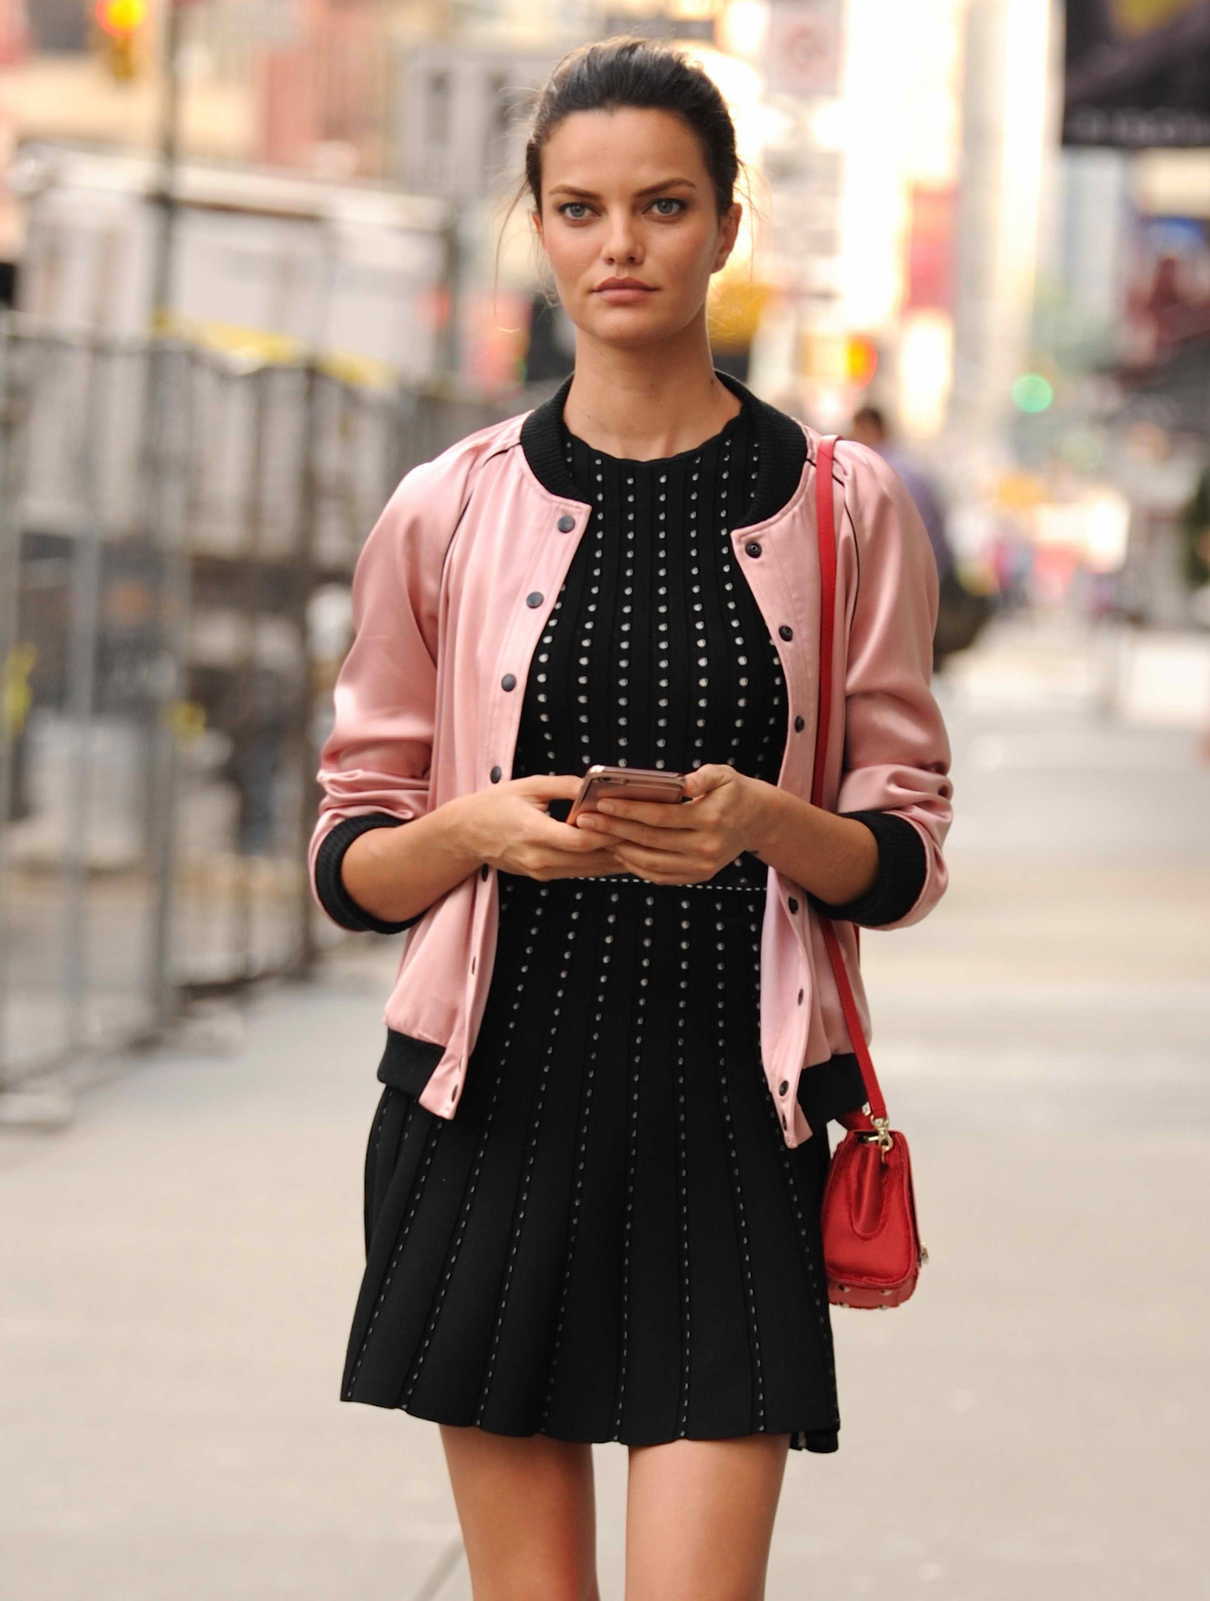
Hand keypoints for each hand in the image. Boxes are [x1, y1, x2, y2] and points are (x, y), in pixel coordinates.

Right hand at [459, 774, 626, 881]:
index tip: (630, 821)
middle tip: (647, 835)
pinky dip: (600, 863)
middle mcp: (539, 858)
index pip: (580, 840)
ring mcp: (541, 871)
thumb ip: (564, 785)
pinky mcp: (544, 876)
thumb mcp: (528, 785)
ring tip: (641, 846)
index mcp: (533, 832)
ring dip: (615, 859)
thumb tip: (595, 784)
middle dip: (620, 847)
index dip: (608, 832)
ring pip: (588, 870)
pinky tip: (619, 853)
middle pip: (590, 859)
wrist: (465, 834)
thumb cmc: (494, 805)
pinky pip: (579, 871)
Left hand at [572, 763, 767, 884]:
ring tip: (597, 836)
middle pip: (649, 841)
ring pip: (651, 863)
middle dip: (613, 830)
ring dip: (620, 850)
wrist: (758, 820)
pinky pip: (661, 875)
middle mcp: (706, 847)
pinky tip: (619, 851)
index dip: (627, 811)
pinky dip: (636, 866)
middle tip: (585, 821)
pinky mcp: (699, 876)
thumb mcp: (723, 774)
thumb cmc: (733, 792)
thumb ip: (702, 776)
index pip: (659, 816)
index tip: (601, 804)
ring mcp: (702, 866)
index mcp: (710, 818)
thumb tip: (683, 782)